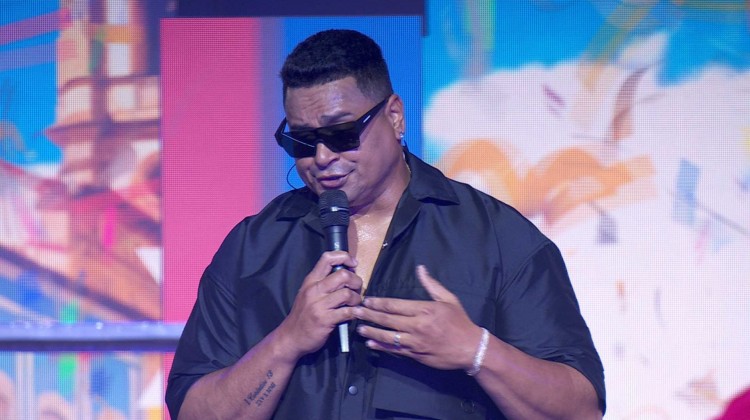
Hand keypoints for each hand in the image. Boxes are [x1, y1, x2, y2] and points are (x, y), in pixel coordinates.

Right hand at [276, 251, 362, 360]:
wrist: (290, 337)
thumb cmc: (303, 315)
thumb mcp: (308, 294)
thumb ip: (324, 283)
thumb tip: (347, 272)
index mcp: (311, 281)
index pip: (327, 258)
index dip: (344, 257)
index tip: (353, 265)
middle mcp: (314, 290)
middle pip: (343, 275)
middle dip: (356, 281)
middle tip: (357, 289)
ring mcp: (319, 305)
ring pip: (347, 293)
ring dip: (357, 299)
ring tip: (355, 304)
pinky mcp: (324, 320)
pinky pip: (347, 312)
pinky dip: (355, 313)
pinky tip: (354, 315)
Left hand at [353, 265, 483, 370]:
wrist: (470, 349)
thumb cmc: (460, 322)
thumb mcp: (449, 299)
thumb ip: (432, 284)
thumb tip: (420, 268)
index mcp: (424, 310)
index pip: (395, 305)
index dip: (379, 303)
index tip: (367, 300)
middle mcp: (417, 326)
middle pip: (388, 320)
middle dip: (370, 315)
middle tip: (355, 312)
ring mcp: (415, 342)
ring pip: (388, 336)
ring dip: (372, 331)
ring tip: (359, 328)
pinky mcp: (415, 355)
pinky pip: (395, 350)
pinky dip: (382, 347)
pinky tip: (371, 343)